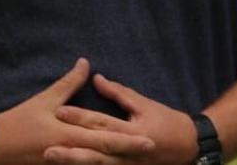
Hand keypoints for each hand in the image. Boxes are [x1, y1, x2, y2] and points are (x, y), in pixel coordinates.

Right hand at [0, 59, 155, 164]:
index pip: (105, 138)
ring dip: (115, 163)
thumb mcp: (45, 99)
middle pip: (105, 154)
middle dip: (130, 153)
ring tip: (139, 161)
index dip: (129, 140)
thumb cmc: (19, 121)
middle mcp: (70, 152)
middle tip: (153, 150)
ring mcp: (63, 164)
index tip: (150, 140)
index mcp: (70, 134)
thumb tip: (86, 63)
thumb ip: (69, 83)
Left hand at [48, 73, 198, 163]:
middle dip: (71, 150)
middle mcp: (128, 151)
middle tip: (46, 148)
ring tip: (52, 160)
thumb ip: (119, 93)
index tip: (59, 111)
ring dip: (74, 163)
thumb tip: (96, 78)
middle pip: (95, 150)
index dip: (81, 117)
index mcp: (133, 131)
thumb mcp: (146, 104)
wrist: (190, 146)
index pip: (102, 123)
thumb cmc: (167, 121)